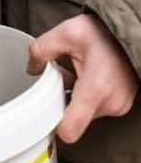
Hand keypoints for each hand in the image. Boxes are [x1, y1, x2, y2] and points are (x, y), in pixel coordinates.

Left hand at [27, 13, 139, 142]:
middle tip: (63, 77)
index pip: (70, 129)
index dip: (52, 123)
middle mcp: (110, 103)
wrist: (132, 33)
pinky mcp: (122, 105)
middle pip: (72, 119)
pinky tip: (85, 77)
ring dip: (73, 96)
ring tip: (75, 74)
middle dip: (61, 99)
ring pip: (83, 113)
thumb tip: (32, 69)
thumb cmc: (103, 33)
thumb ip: (41, 50)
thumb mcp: (66, 33)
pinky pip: (95, 108)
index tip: (43, 108)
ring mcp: (118, 106)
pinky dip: (85, 96)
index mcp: (95, 90)